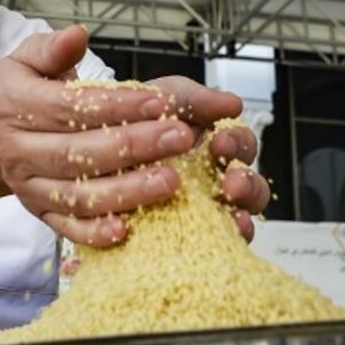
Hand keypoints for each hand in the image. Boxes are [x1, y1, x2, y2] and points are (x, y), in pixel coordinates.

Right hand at [0, 25, 269, 245]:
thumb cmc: (31, 91)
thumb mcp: (31, 58)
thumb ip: (55, 47)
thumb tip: (77, 34)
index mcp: (13, 105)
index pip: (70, 107)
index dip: (117, 106)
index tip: (161, 102)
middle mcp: (17, 150)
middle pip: (79, 153)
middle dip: (135, 146)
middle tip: (182, 138)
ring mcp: (29, 187)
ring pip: (79, 195)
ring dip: (128, 192)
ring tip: (172, 181)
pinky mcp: (41, 215)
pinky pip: (70, 229)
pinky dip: (98, 233)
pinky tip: (131, 229)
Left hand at [149, 76, 269, 242]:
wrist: (94, 139)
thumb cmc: (137, 118)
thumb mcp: (163, 99)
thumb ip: (196, 99)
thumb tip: (233, 104)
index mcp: (216, 147)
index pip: (242, 147)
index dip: (238, 144)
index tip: (221, 142)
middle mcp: (212, 181)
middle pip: (249, 188)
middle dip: (246, 184)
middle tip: (230, 183)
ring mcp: (198, 210)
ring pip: (235, 222)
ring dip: (239, 220)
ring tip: (232, 216)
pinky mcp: (175, 234)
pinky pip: (203, 244)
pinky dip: (214, 244)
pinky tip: (205, 240)